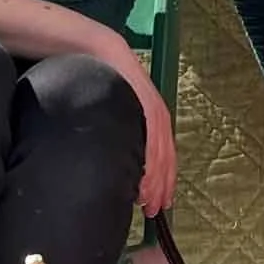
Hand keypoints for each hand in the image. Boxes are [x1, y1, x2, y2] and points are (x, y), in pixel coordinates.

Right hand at [116, 55, 176, 216]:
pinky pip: (152, 135)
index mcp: (153, 121)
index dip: (163, 183)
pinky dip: (150, 158)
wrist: (97, 52)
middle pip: (166, 159)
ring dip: (156, 179)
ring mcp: (154, 109)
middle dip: (162, 187)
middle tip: (154, 211)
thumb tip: (117, 165)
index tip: (159, 205)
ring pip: (160, 151)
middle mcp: (158, 117)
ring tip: (148, 201)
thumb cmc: (102, 84)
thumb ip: (120, 136)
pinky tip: (146, 175)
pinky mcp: (146, 102)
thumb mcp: (114, 116)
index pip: (164, 158)